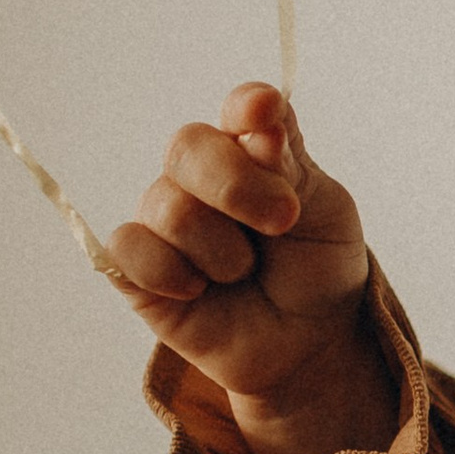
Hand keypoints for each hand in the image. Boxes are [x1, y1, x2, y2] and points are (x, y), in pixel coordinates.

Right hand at [106, 83, 387, 453]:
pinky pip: (128, 249)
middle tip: (283, 223)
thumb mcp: (326, 213)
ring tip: (244, 273)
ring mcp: (165, 216)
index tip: (262, 115)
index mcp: (253, 149)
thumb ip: (290, 166)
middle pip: (188, 146)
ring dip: (222, 252)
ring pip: (169, 207)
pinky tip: (199, 292)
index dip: (247, 108)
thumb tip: (261, 122)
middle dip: (239, 187)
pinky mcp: (136, 264)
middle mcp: (201, 173)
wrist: (308, 345)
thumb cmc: (316, 271)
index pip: (241, 109)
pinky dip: (171, 274)